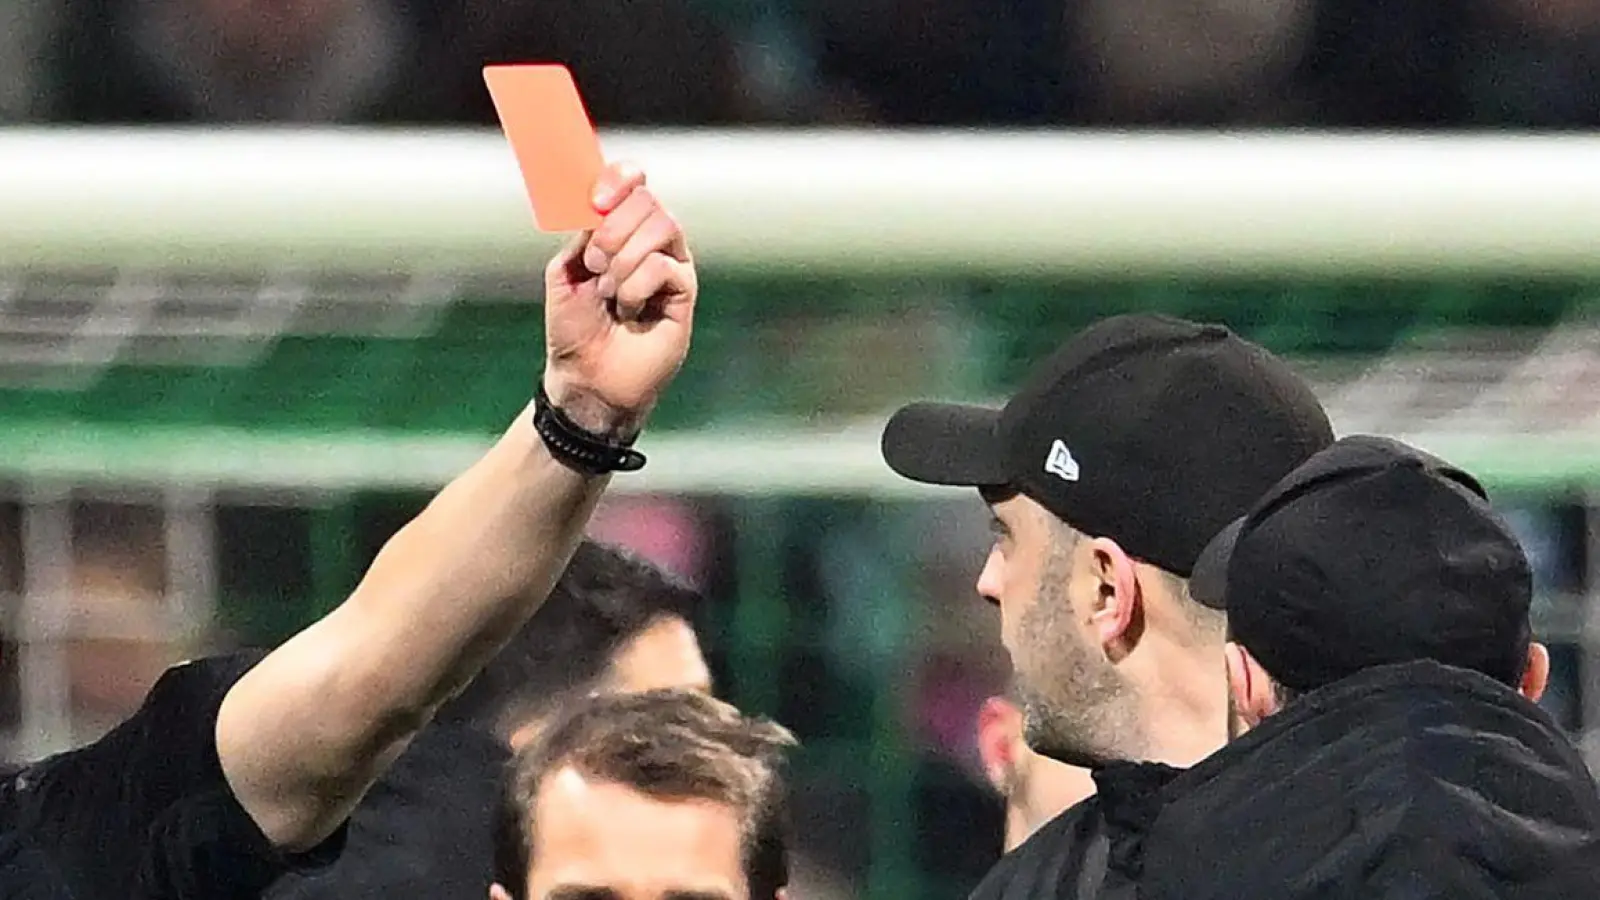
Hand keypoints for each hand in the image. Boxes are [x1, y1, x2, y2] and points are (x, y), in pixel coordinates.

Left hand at [542, 163, 695, 438]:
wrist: (587, 376)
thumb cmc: (574, 329)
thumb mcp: (566, 271)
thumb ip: (583, 232)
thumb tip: (600, 205)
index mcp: (621, 231)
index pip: (633, 184)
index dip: (620, 180)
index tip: (597, 200)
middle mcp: (651, 243)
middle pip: (648, 201)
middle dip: (614, 229)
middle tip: (595, 264)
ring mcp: (671, 265)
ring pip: (662, 226)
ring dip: (625, 258)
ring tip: (609, 291)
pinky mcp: (684, 292)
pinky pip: (664, 266)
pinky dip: (636, 286)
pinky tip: (629, 310)